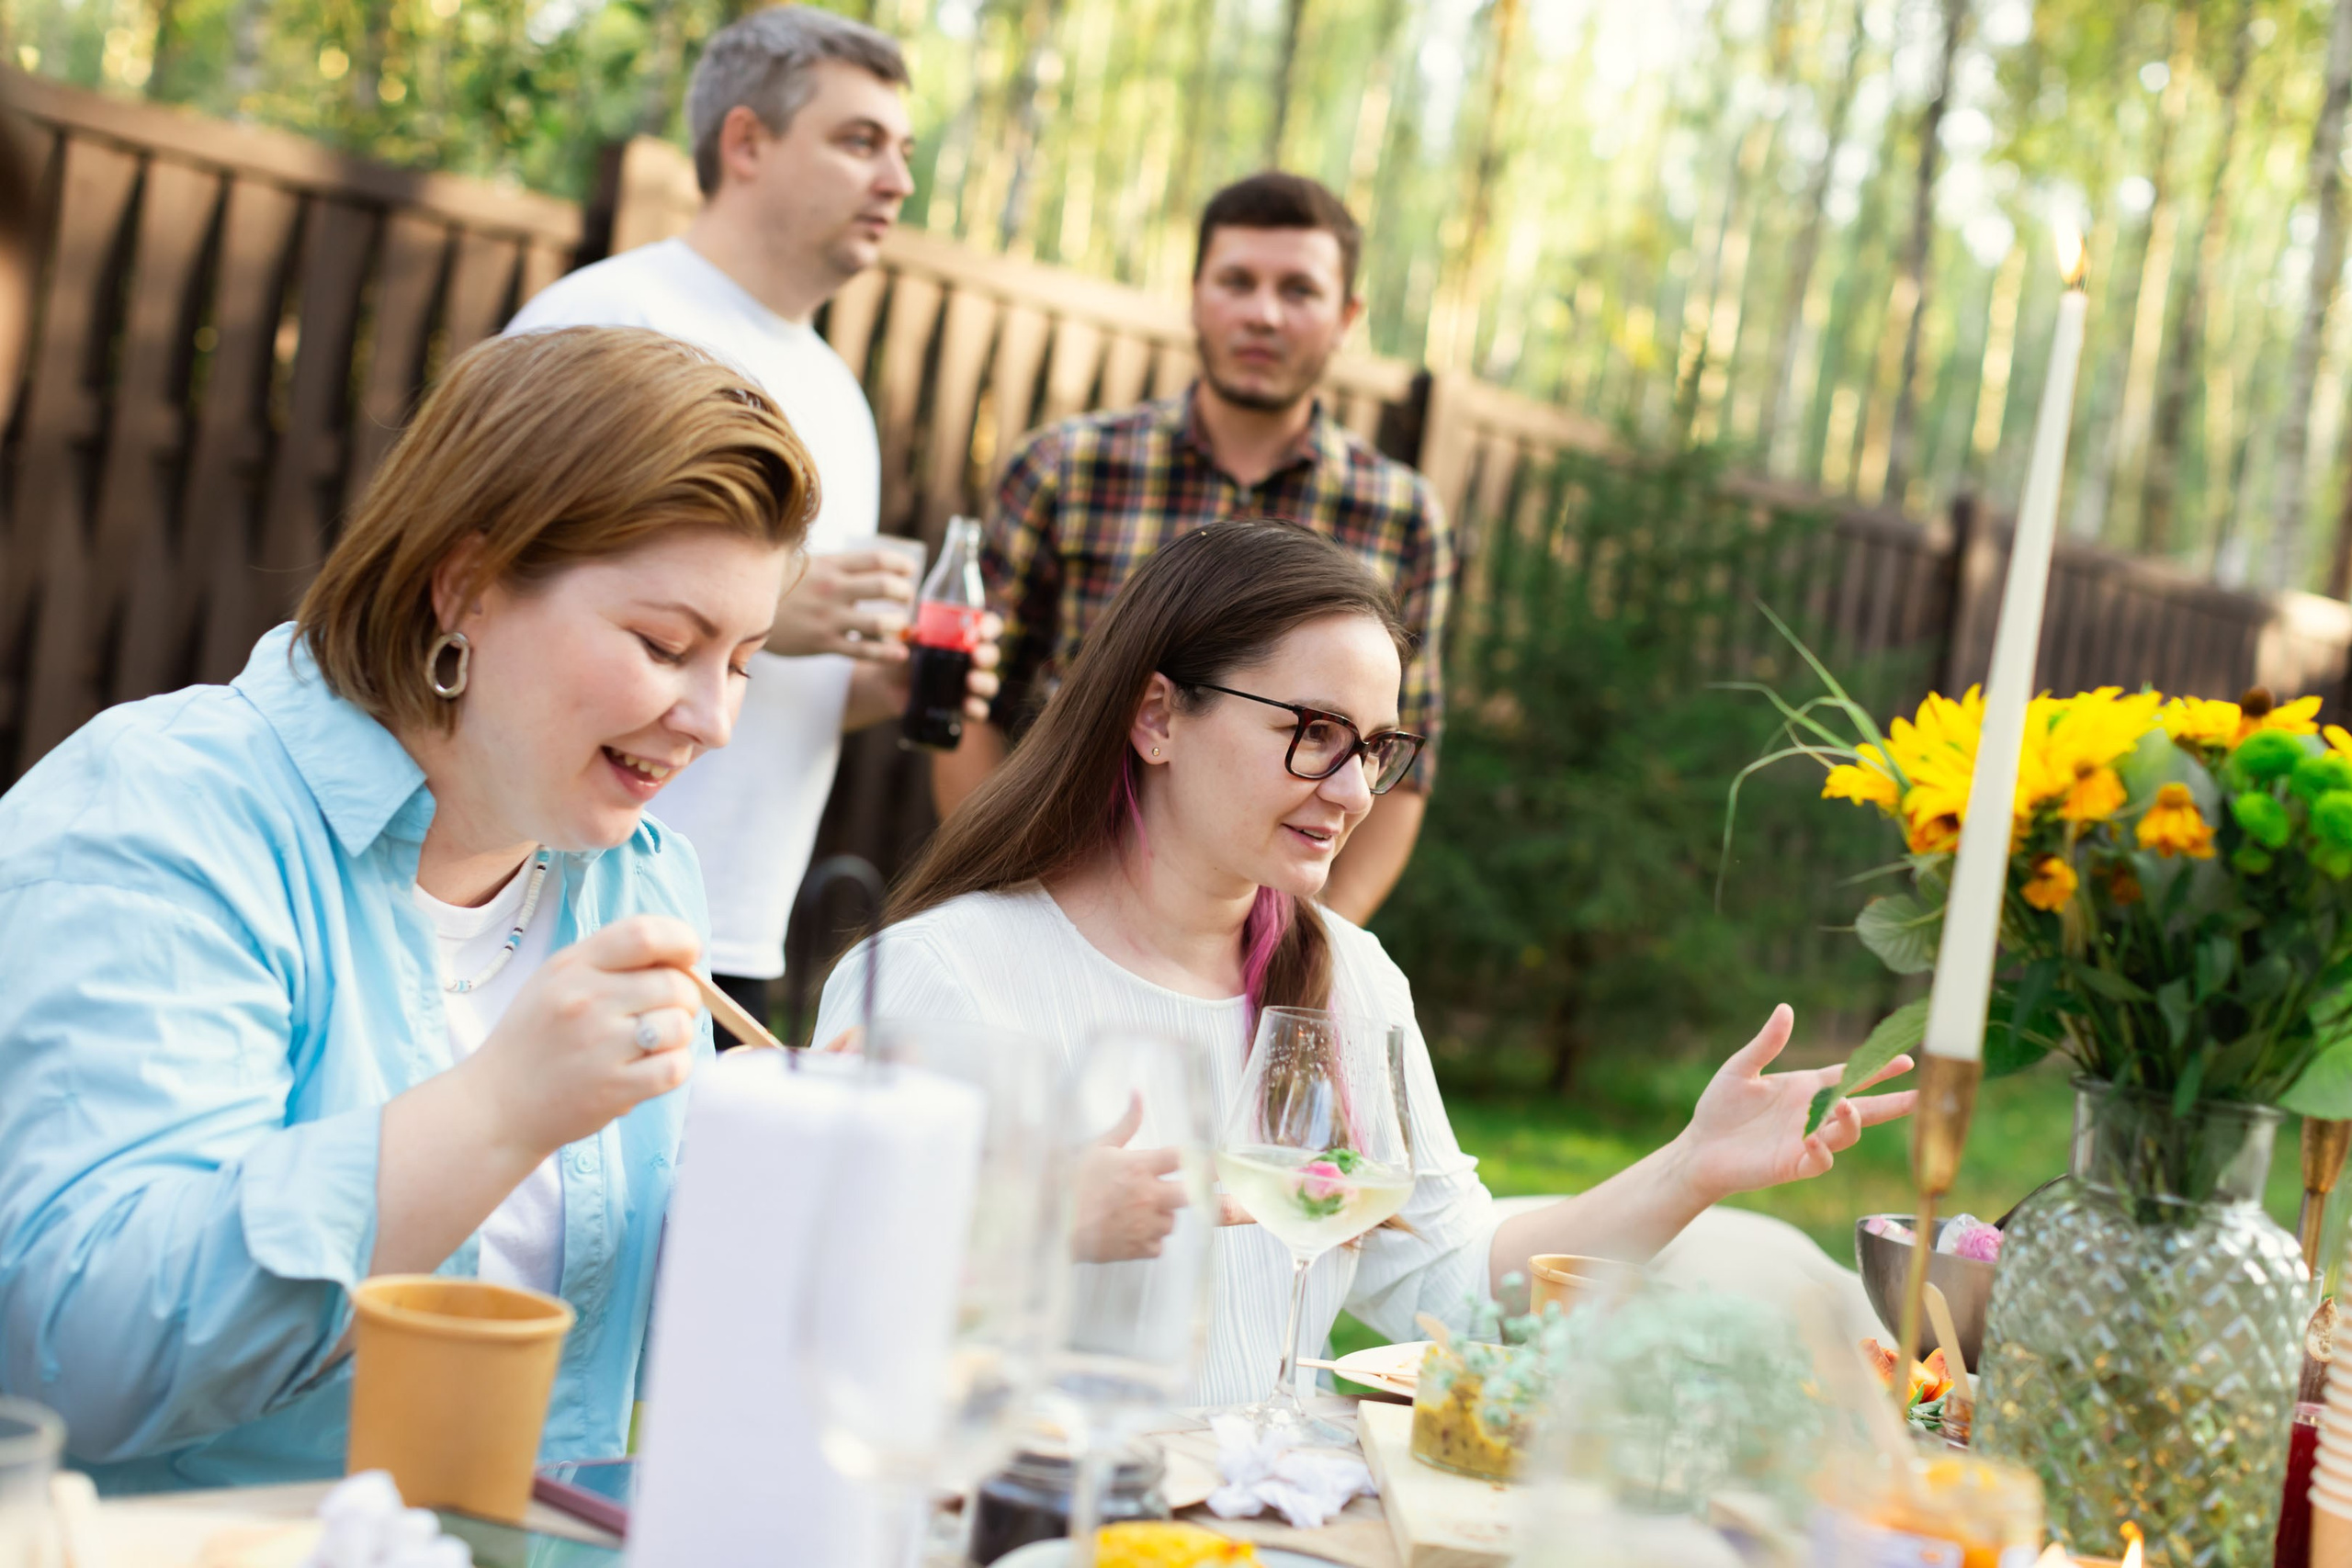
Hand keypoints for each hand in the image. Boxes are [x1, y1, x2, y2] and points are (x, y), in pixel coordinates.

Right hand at [461, 915, 704, 1158]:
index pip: (645, 934)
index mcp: (573, 966)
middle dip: (686, 998)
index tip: (687, 956)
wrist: (497, 1105)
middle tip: (665, 1012)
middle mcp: (586, 1000)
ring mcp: (600, 1046)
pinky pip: (676, 1068)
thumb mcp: (557, 980)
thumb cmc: (538, 1037)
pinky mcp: (614, 1088)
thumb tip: (683, 957)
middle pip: (675, 984)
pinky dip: (674, 1068)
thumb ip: (612, 959)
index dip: (681, 941)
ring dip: (677, 1036)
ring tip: (650, 1044)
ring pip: (680, 1026)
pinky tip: (650, 1069)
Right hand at [764, 548, 916, 660]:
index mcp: (831, 565)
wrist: (740, 607)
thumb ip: (834, 564)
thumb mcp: (804, 563)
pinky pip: (862, 650)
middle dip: (904, 593)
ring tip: (900, 625)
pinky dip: (886, 654)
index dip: (900, 565)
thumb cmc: (777, 585)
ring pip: (880, 622)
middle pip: (885, 587)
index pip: (877, 559)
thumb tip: (863, 563)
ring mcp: (829, 618)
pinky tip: (900, 654)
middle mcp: (834, 590)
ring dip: (898, 624)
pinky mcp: (823, 643)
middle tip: (906, 597)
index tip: (909, 571)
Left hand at [842, 611, 1004, 730]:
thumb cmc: (902, 655)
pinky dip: (976, 709)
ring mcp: (969, 686)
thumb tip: (915, 630)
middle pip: (991, 655)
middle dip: (986, 655)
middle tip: (975, 657)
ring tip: (970, 681)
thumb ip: (908, 636)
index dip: (989, 627)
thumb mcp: (902, 643)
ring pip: (989, 683)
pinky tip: (967, 706)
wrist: (888, 686)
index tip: (981, 631)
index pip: (987, 627)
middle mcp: (972, 660)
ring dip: (984, 682)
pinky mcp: (963, 708)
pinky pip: (979, 711)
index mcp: (963, 637)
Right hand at [1071, 1096, 1252, 1261]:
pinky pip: (1159, 1246)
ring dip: (1164, 1216)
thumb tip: (1138, 1092)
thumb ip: (1126, 1123)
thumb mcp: (1097, 1146)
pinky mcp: (1138, 1249)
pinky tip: (1130, 1232)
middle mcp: (1148, 1195)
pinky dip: (1150, 1240)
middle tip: (1210, 1191)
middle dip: (1205, 1192)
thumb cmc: (1069, 1182)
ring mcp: (1145, 1224)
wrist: (1050, 1225)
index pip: (1185, 1158)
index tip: (1220, 1161)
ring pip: (1173, 1221)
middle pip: (1194, 1194)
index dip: (1206, 1158)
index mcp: (1140, 1166)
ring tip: (1138, 1211)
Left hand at [1673, 1004, 1916, 1200]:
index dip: (1878, 1070)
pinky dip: (1821, 1150)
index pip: (1851, 1077)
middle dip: (1894, 1104)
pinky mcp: (1792, 1165)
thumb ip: (1766, 1043)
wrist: (1698, 1147)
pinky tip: (1812, 1138)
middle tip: (1921, 1097)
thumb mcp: (1741, 1069)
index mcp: (1806, 1089)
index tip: (1907, 1060)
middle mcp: (1813, 1115)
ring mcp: (1806, 1141)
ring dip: (1851, 1123)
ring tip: (1845, 1108)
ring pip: (1845, 1135)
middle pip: (1864, 1108)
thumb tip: (1786, 1009)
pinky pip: (1819, 1161)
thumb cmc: (1720, 1108)